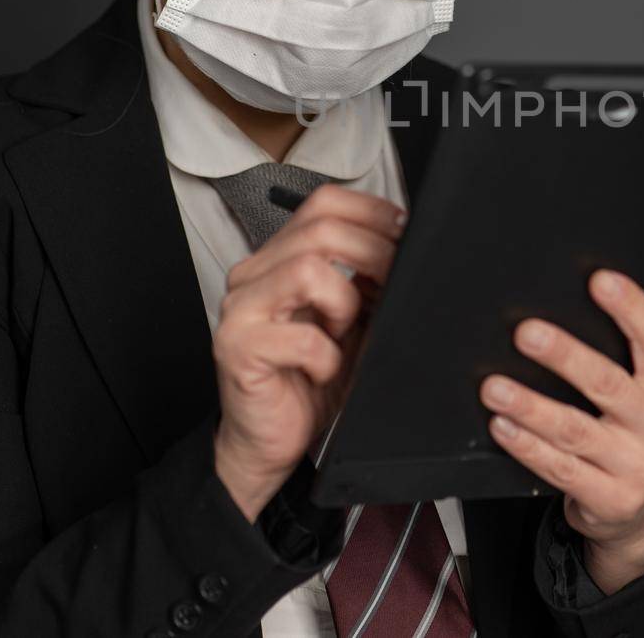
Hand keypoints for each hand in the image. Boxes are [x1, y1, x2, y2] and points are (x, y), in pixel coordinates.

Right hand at [211, 184, 403, 520]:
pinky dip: (326, 356)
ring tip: (342, 333)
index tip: (405, 234)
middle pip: (321, 229)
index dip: (372, 212)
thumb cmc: (310, 380)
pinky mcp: (237, 348)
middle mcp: (253, 275)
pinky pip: (300, 337)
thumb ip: (366, 282)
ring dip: (344, 303)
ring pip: (307, 270)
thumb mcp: (350, 321)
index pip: (323, 203)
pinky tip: (323, 369)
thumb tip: (406, 248)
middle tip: (394, 283)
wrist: (271, 441)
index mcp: (278, 259)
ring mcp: (240, 310)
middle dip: (374, 253)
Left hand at [479, 269, 643, 594]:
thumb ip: (632, 342)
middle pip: (608, 384)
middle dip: (565, 355)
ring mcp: (636, 465)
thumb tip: (612, 276)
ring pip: (575, 430)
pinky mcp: (609, 498)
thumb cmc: (633, 430)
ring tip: (495, 386)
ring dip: (531, 406)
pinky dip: (526, 446)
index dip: (630, 307)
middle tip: (526, 333)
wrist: (639, 507)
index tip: (599, 280)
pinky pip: (559, 469)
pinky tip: (503, 425)